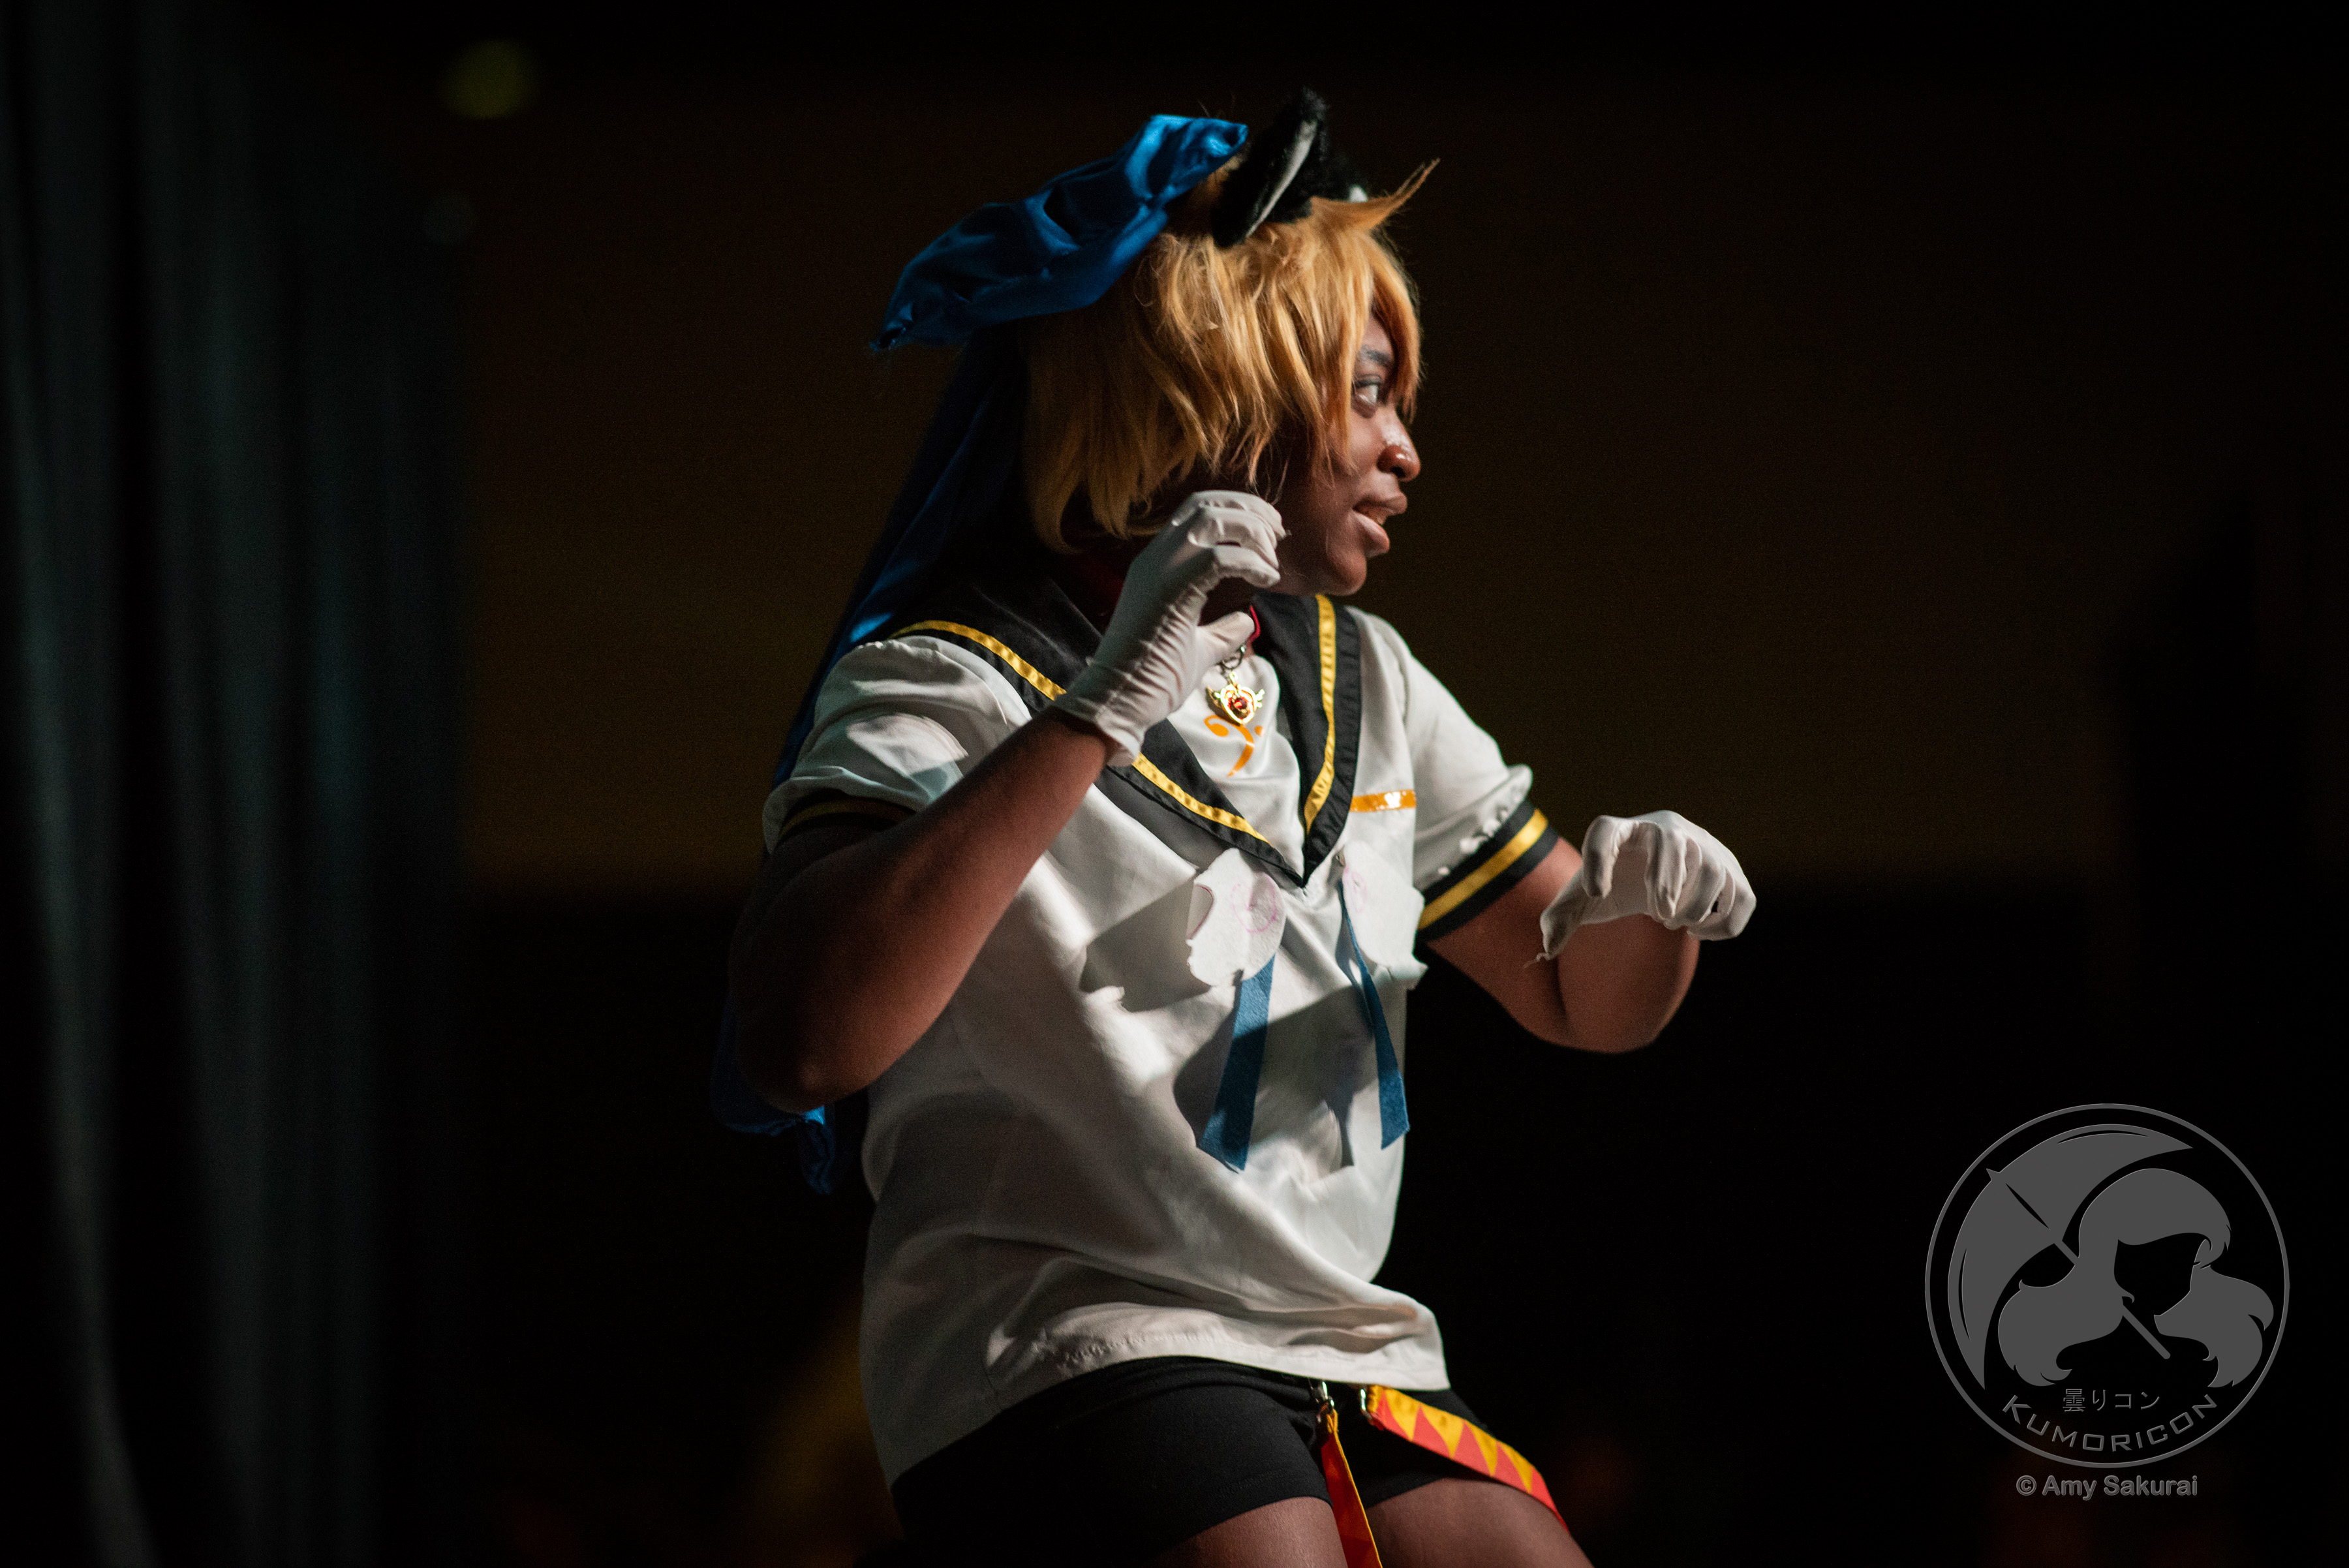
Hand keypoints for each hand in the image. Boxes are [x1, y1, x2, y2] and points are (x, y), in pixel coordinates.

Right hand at [1053, 492, 1282, 763]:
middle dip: (1250, 511)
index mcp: (1157, 564)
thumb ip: (1220, 631)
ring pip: (1212, 518)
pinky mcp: (1169, 588)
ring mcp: (1159, 569)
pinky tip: (1266, 579)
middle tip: (1279, 535)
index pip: (1196, 512)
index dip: (1237, 511)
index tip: (1268, 535)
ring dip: (1251, 530)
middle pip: (1207, 504)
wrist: (1120, 702)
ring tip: (1273, 558)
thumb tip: (1244, 622)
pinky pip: (1220, 557)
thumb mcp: (1197, 649)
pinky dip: (1250, 562)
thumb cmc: (1152, 680)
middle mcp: (1156, 557)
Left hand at [1539, 811, 1754, 958]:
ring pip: (1713, 869)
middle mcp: (1664, 828)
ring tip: (1674, 923)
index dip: (1597, 859)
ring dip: (1695, 906)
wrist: (1656, 874)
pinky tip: (1701, 933)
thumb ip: (1560, 918)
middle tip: (1659, 917)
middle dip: (1666, 883)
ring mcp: (1703, 845)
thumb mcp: (1583, 897)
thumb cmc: (1615, 882)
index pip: (1603, 832)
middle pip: (1671, 841)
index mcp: (1621, 831)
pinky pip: (1741, 896)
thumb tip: (1548, 948)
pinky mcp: (1730, 870)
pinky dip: (1725, 923)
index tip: (1596, 894)